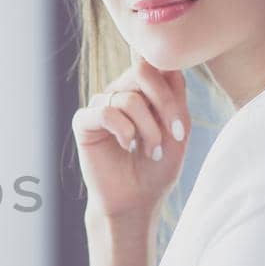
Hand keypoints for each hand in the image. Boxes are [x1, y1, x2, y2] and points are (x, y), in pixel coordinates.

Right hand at [71, 55, 189, 223]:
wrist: (136, 201)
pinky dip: (124, 131)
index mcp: (142, 91)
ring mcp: (101, 105)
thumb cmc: (158, 168)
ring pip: (128, 98)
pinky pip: (106, 112)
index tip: (180, 127)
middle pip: (142, 72)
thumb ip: (176, 95)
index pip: (156, 66)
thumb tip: (169, 63)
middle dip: (164, 105)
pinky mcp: (83, 122)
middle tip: (175, 135)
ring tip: (152, 151)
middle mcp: (119, 92)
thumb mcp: (179, 129)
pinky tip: (126, 146)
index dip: (171, 89)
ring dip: (148, 128)